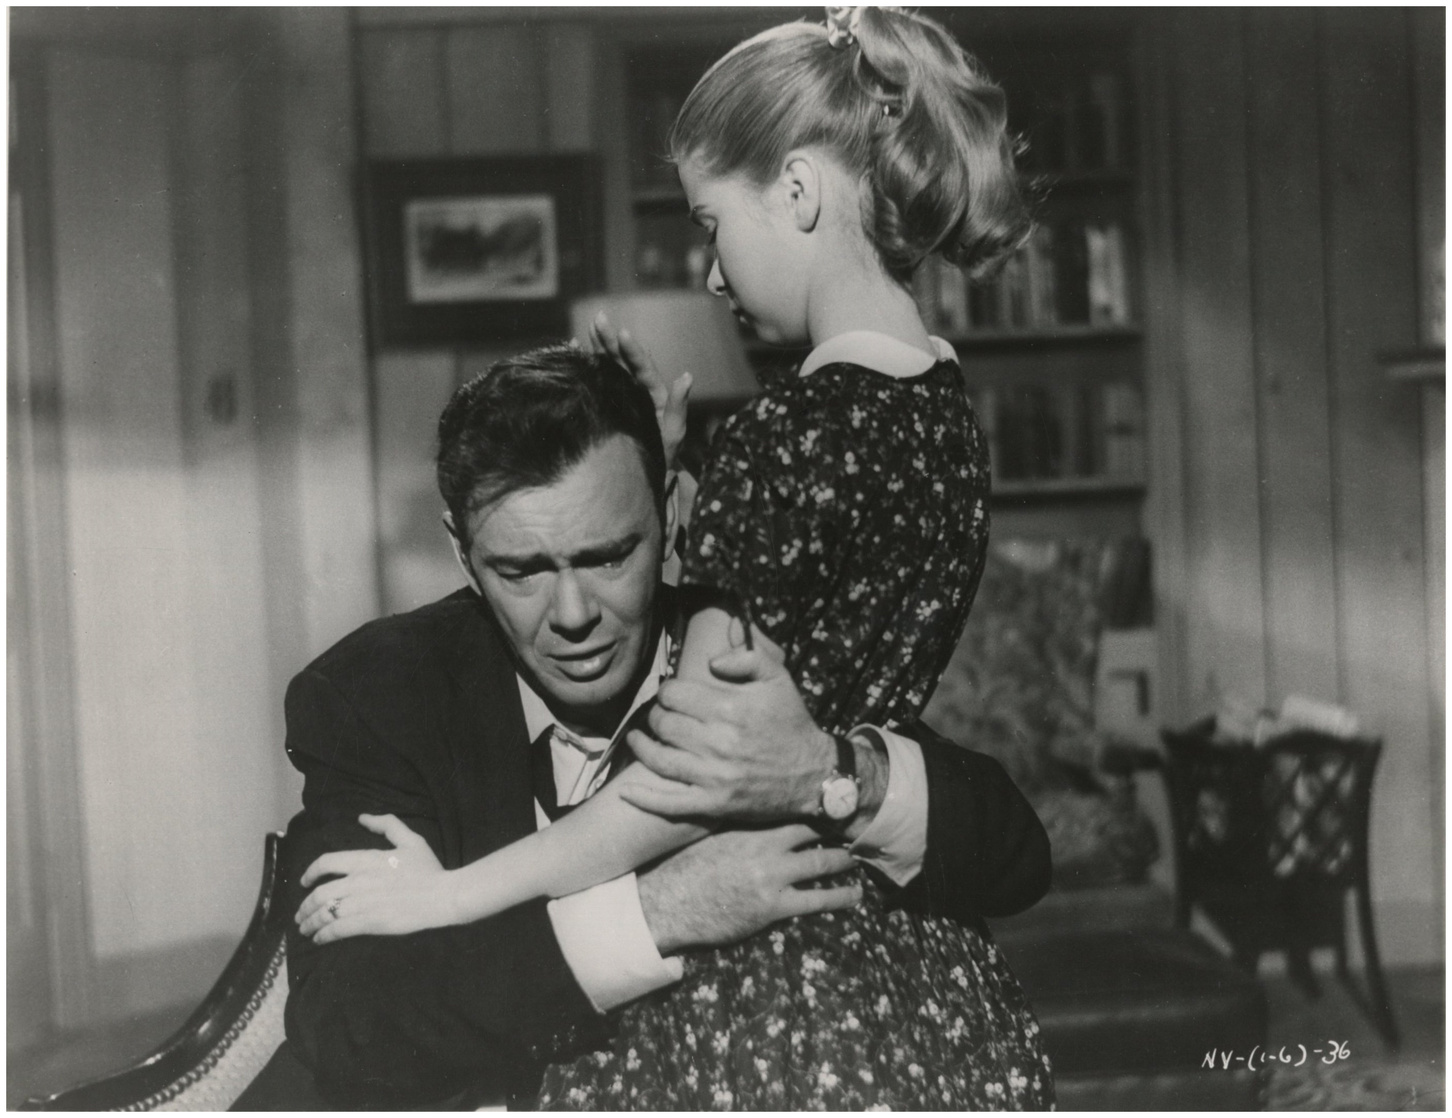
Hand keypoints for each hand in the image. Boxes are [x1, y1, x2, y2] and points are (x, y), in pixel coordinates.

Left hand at [295, 814, 458, 943]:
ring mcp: (363, 903)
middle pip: (320, 894)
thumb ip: (387, 825)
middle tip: (300, 915)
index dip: (310, 873)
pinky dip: (324, 935)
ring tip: (305, 929)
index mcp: (366, 859)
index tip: (304, 882)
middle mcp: (359, 880)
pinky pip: (338, 929)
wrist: (442, 896)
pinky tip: (320, 939)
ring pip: (325, 913)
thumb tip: (363, 818)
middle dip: (305, 906)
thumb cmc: (428, 869)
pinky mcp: (369, 923)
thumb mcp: (410, 840)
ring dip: (310, 922)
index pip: (327, 862)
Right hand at [587, 311, 690, 468]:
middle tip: (599, 318)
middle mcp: (637, 388)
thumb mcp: (674, 431)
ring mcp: (621, 393)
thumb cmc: (665, 453)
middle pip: (623, 360)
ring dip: (599, 346)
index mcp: (653, 393)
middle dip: (611, 339)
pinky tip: (574, 348)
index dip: (633, 350)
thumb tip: (687, 375)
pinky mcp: (607, 401)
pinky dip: (585, 363)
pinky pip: (595, 378)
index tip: (623, 333)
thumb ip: (679, 404)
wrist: (649, 471)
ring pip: (609, 364)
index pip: (642, 367)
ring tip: (590, 326)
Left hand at [619, 626, 834, 820]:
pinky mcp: (713, 803)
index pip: (674, 694)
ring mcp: (714, 776)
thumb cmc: (792, 723)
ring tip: (640, 737)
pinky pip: (669, 803)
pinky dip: (644, 797)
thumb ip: (746, 657)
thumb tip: (712, 661)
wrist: (814, 775)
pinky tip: (626, 790)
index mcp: (730, 709)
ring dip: (643, 745)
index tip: (672, 694)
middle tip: (661, 715)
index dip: (667, 691)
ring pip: (659, 759)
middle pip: (663, 724)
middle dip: (657, 715)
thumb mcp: (779, 679)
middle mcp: (718, 743)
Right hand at [636, 823, 860, 953]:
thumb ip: (734, 820)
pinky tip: (854, 895)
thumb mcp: (708, 833)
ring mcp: (771, 875)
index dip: (813, 803)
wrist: (667, 903)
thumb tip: (748, 804)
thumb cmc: (683, 867)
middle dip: (837, 828)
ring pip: (821, 862)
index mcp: (746, 824)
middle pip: (812, 830)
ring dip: (844, 861)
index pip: (789, 806)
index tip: (829, 798)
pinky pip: (815, 900)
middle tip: (856, 825)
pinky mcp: (773, 906)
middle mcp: (763, 844)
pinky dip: (839, 897)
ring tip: (859, 858)